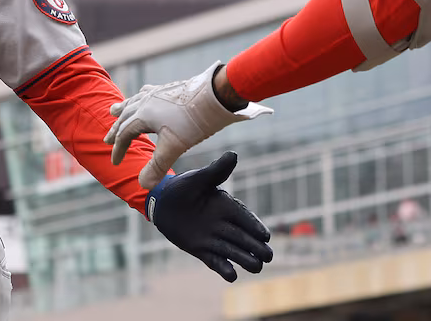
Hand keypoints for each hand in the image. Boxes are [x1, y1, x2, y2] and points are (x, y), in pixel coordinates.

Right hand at [105, 61, 271, 189]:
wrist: (217, 95)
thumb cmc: (193, 121)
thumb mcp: (174, 147)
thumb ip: (157, 166)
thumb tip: (143, 186)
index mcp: (143, 115)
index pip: (124, 134)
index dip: (118, 149)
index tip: (115, 162)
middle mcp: (147, 101)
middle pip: (125, 116)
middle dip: (116, 129)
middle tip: (107, 140)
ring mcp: (158, 92)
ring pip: (134, 101)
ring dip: (124, 109)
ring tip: (114, 111)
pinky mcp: (170, 88)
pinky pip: (148, 92)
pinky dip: (140, 98)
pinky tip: (145, 97)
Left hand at [148, 151, 272, 281]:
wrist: (162, 201)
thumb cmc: (182, 186)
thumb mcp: (199, 178)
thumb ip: (216, 171)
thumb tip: (233, 154)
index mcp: (226, 205)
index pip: (244, 218)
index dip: (255, 226)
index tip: (266, 236)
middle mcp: (222, 223)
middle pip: (243, 237)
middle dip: (256, 247)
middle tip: (269, 256)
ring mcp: (212, 237)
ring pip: (232, 250)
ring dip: (244, 259)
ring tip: (257, 267)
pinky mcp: (200, 249)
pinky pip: (214, 260)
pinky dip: (223, 268)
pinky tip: (232, 276)